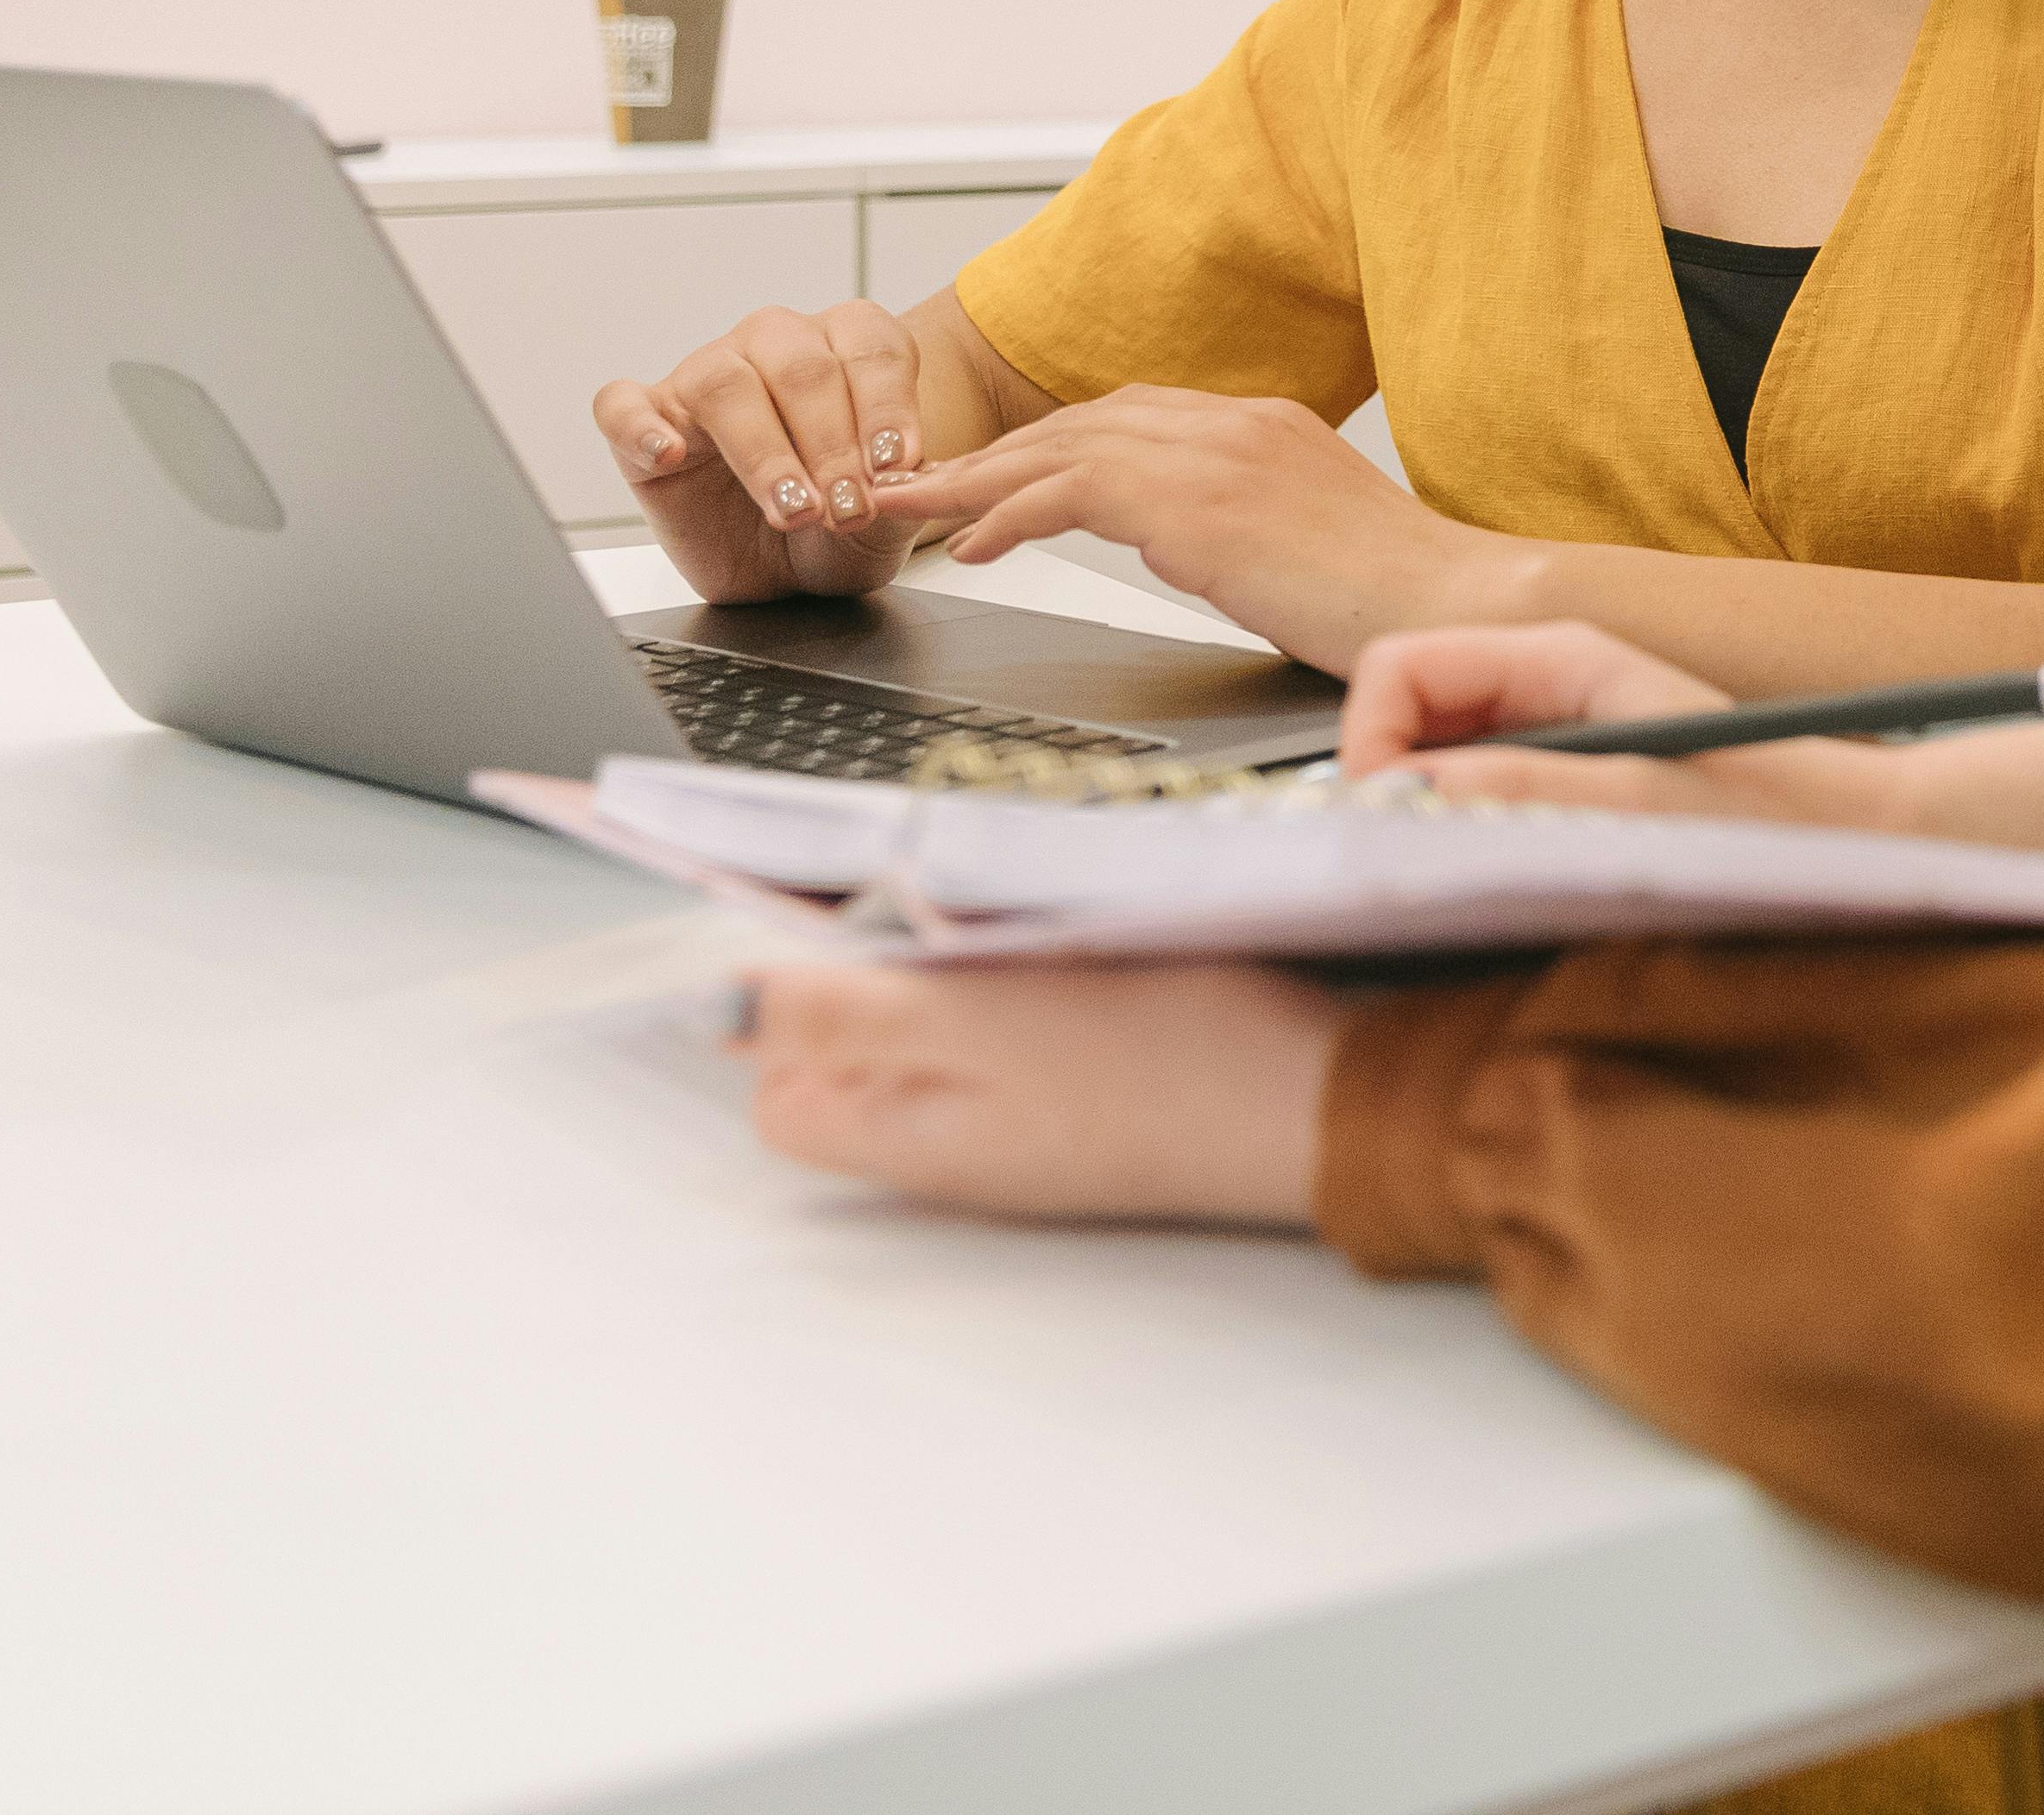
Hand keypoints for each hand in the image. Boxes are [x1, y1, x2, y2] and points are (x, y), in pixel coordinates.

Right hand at [598, 304, 927, 599]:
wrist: (789, 568)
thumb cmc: (843, 523)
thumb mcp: (893, 517)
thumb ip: (906, 491)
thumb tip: (908, 479)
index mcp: (846, 342)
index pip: (872, 350)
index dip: (888, 408)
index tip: (898, 465)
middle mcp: (775, 343)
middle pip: (800, 368)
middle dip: (831, 446)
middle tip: (848, 509)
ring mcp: (705, 375)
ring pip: (725, 384)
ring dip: (763, 452)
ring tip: (792, 510)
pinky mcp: (646, 420)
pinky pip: (623, 405)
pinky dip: (640, 426)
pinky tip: (669, 454)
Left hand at [738, 959, 1335, 1225]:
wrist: (1327, 1096)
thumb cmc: (1174, 1066)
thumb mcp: (984, 1020)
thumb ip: (846, 1010)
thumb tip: (716, 1001)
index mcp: (906, 1130)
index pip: (775, 1073)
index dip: (776, 989)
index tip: (808, 912)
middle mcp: (953, 1140)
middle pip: (855, 1044)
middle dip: (871, 960)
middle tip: (932, 902)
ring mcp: (1024, 1121)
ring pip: (940, 1024)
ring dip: (955, 957)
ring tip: (1014, 917)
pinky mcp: (1091, 1091)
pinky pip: (1018, 1025)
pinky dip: (1027, 973)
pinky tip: (1078, 946)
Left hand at [866, 386, 1518, 669]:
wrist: (1455, 604)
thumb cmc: (1398, 601)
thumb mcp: (1312, 544)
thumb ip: (1253, 528)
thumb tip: (1212, 554)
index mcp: (1264, 426)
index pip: (1130, 417)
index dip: (1050, 445)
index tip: (997, 475)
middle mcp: (1233, 421)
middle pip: (1081, 420)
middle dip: (992, 452)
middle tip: (921, 484)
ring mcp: (1216, 453)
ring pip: (1059, 446)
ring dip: (973, 478)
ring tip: (910, 508)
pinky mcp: (1197, 502)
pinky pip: (1069, 490)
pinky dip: (1008, 511)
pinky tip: (972, 543)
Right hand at [1346, 620, 1910, 827]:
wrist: (1872, 840)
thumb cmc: (1781, 818)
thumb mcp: (1643, 807)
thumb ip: (1523, 792)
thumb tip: (1401, 794)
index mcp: (1563, 658)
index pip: (1399, 667)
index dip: (1367, 741)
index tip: (1385, 824)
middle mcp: (1553, 687)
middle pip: (1406, 714)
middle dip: (1384, 785)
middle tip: (1409, 867)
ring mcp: (1562, 737)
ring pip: (1436, 764)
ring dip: (1424, 821)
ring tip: (1461, 881)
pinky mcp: (1577, 788)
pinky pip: (1483, 804)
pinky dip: (1464, 843)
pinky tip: (1501, 886)